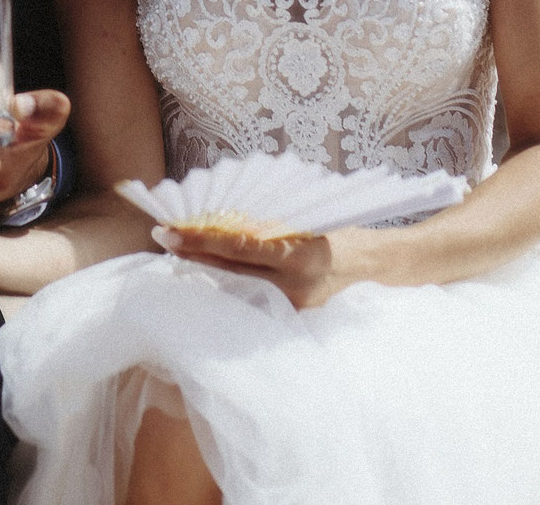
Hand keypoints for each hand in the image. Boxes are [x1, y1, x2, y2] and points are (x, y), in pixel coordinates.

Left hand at [158, 225, 351, 309]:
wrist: (376, 267)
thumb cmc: (342, 233)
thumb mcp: (308, 223)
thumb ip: (270, 228)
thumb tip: (223, 223)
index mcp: (299, 256)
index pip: (238, 247)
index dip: (201, 239)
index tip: (170, 229)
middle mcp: (292, 286)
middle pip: (229, 271)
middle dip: (194, 253)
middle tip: (163, 236)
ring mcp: (292, 306)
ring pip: (236, 287)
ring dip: (207, 267)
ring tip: (180, 250)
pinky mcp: (292, 317)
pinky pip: (252, 298)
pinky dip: (230, 283)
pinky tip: (210, 272)